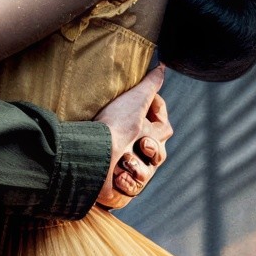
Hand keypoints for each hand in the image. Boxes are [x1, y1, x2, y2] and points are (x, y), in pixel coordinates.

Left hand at [93, 66, 170, 208]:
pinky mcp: (118, 188)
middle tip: (139, 143)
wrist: (93, 153)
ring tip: (121, 160)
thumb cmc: (113, 124)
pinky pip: (134, 189)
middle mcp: (133, 149)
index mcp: (139, 128)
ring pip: (148, 172)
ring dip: (136, 165)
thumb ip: (151, 83)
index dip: (158, 121)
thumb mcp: (135, 99)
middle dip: (151, 148)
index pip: (163, 127)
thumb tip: (161, 66)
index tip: (147, 116)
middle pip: (159, 153)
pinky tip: (116, 176)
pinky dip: (126, 182)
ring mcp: (125, 169)